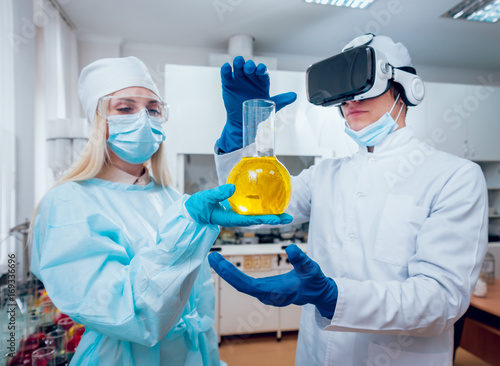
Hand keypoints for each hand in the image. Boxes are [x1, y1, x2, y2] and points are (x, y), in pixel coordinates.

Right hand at [185, 184, 292, 226]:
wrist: (191, 211)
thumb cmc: (197, 206)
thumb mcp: (206, 198)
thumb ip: (218, 193)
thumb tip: (232, 187)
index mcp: (231, 218)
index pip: (251, 220)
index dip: (265, 219)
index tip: (277, 218)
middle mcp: (237, 219)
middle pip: (258, 220)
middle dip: (274, 219)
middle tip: (290, 217)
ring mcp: (237, 216)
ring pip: (257, 217)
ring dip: (270, 215)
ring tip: (285, 213)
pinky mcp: (236, 212)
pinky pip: (251, 211)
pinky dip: (261, 209)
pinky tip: (268, 204)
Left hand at [209, 244, 337, 317]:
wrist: (318, 293)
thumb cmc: (314, 282)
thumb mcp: (311, 269)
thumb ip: (301, 259)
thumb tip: (290, 247)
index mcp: (274, 292)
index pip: (247, 285)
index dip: (231, 274)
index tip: (219, 262)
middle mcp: (266, 295)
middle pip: (239, 285)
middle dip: (224, 272)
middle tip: (211, 257)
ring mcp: (264, 293)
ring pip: (240, 284)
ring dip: (227, 273)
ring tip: (215, 259)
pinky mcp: (264, 289)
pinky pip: (244, 283)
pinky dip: (234, 274)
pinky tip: (226, 266)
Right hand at [218, 56, 296, 152]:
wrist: (243, 122)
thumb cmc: (258, 112)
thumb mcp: (271, 106)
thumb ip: (282, 100)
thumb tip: (295, 96)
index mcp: (261, 81)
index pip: (262, 72)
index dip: (262, 70)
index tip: (262, 69)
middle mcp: (250, 77)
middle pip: (250, 68)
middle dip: (250, 66)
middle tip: (250, 68)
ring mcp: (239, 79)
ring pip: (239, 68)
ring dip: (239, 63)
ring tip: (239, 62)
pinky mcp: (228, 83)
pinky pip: (226, 75)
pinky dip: (226, 70)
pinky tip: (227, 67)